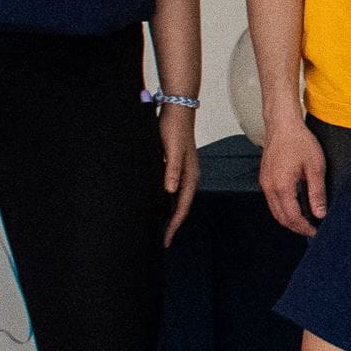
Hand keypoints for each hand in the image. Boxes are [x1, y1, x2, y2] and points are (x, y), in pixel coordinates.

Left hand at [158, 106, 200, 242]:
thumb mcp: (171, 150)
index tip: (165, 239)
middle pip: (181, 207)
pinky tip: (160, 203)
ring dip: (171, 213)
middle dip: (173, 224)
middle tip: (162, 239)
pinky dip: (168, 201)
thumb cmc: (174, 128)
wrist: (177, 110)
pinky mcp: (177, 166)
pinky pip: (174, 190)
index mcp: (190, 175)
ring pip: (178, 199)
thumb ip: (172, 170)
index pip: (182, 207)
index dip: (173, 225)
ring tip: (161, 227)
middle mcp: (189, 176)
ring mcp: (184, 172)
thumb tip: (170, 191)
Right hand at [260, 121, 326, 237]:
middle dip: (296, 227)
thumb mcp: (315, 167)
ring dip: (289, 218)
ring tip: (305, 220)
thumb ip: (317, 193)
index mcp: (282, 186)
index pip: (292, 217)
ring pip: (275, 210)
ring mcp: (265, 182)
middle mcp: (269, 186)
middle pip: (281, 217)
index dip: (304, 227)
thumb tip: (320, 212)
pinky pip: (272, 200)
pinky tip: (295, 205)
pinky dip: (283, 208)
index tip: (315, 231)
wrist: (282, 124)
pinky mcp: (265, 177)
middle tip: (311, 229)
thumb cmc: (298, 140)